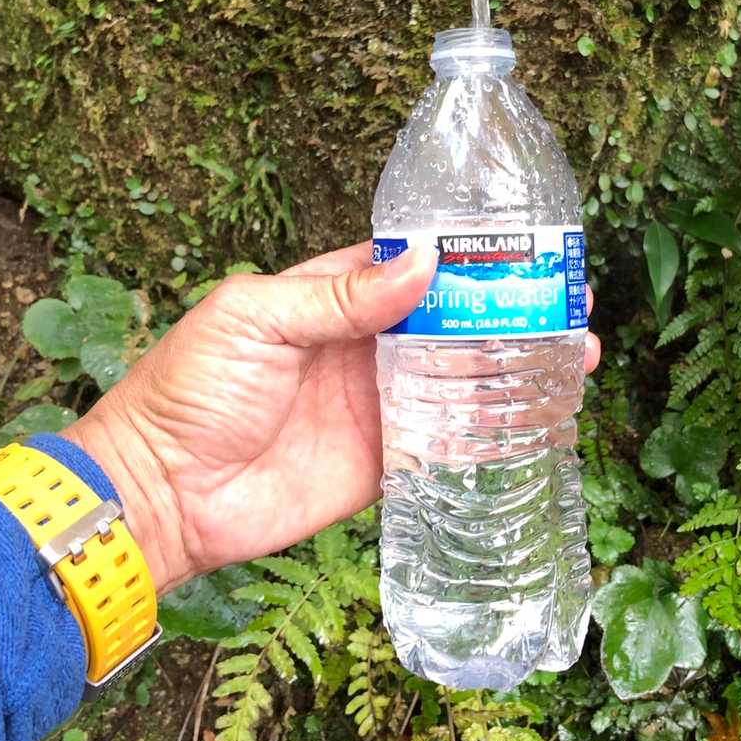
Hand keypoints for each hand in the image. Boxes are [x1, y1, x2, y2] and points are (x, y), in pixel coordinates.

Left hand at [63, 242, 601, 591]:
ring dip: (514, 367)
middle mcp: (362, 349)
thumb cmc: (190, 392)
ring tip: (576, 354)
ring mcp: (376, 408)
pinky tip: (540, 417)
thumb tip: (423, 261)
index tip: (524, 246)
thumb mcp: (255, 319)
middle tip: (570, 301)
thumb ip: (340, 296)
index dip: (465, 255)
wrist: (163, 495)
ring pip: (460, 380)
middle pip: (450, 321)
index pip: (408, 265)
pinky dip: (492, 432)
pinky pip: (447, 444)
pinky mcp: (382, 465)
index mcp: (329, 299)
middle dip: (508, 311)